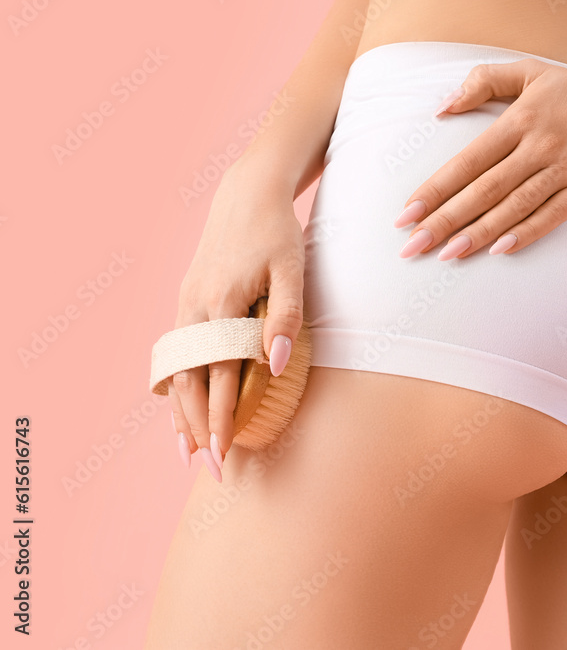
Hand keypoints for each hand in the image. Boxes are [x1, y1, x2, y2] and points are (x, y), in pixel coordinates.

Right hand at [168, 169, 305, 480]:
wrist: (247, 194)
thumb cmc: (276, 232)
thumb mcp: (292, 269)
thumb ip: (285, 316)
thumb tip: (276, 364)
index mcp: (221, 306)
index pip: (220, 378)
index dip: (221, 419)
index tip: (224, 454)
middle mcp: (196, 310)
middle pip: (192, 384)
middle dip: (199, 430)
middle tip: (211, 470)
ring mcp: (187, 305)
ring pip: (179, 372)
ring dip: (182, 414)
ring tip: (186, 452)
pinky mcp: (187, 300)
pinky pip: (178, 353)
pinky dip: (177, 384)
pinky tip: (180, 404)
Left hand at [394, 58, 566, 259]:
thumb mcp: (529, 72)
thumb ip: (483, 82)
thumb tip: (442, 107)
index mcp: (518, 121)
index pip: (467, 161)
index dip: (436, 188)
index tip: (407, 213)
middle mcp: (537, 148)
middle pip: (483, 190)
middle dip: (445, 220)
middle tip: (414, 246)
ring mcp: (562, 171)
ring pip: (513, 207)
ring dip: (479, 232)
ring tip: (448, 254)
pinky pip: (551, 216)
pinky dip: (525, 233)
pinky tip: (499, 250)